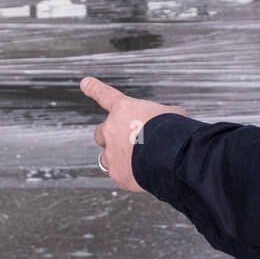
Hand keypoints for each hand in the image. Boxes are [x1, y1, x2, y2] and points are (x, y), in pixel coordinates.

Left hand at [80, 76, 188, 192]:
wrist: (171, 156)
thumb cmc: (174, 131)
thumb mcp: (172, 114)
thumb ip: (160, 117)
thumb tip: (167, 125)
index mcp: (124, 109)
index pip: (105, 95)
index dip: (94, 88)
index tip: (85, 83)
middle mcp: (112, 129)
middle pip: (100, 132)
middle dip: (110, 137)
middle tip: (126, 141)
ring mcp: (111, 153)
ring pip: (106, 157)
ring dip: (118, 158)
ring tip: (137, 161)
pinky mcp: (117, 174)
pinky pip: (120, 174)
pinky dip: (130, 175)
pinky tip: (145, 174)